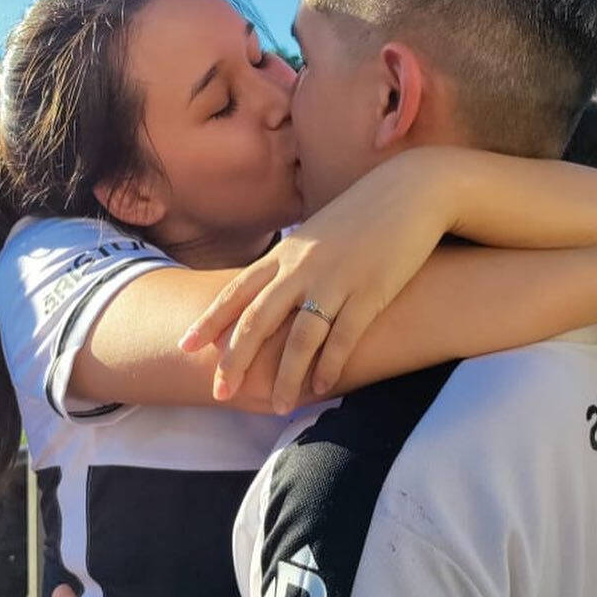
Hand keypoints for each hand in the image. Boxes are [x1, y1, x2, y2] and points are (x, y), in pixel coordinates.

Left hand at [180, 150, 455, 412]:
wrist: (410, 191)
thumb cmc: (361, 216)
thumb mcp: (315, 235)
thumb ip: (290, 263)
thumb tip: (269, 289)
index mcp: (285, 254)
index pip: (236, 291)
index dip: (210, 321)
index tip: (186, 346)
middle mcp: (302, 268)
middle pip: (258, 320)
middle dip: (235, 360)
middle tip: (220, 392)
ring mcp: (336, 279)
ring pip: (300, 336)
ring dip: (286, 375)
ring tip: (277, 405)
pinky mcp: (370, 291)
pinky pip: (344, 336)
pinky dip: (330, 364)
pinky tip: (321, 387)